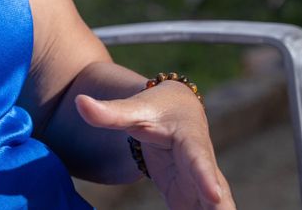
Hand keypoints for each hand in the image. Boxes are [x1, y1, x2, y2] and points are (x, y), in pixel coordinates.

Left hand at [75, 82, 234, 209]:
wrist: (175, 112)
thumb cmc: (155, 109)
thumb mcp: (134, 108)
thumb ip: (109, 112)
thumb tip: (79, 103)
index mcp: (191, 141)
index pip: (199, 159)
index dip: (206, 177)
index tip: (214, 195)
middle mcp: (203, 166)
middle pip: (216, 192)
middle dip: (222, 209)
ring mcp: (201, 184)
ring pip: (213, 208)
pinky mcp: (192, 197)